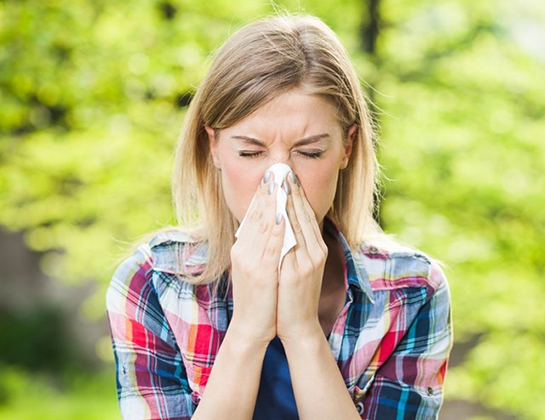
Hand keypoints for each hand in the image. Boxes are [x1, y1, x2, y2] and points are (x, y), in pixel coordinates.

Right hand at [228, 171, 284, 345]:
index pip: (254, 215)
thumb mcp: (258, 268)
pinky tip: (281, 213)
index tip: (272, 175)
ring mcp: (250, 261)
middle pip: (257, 215)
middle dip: (268, 191)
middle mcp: (243, 251)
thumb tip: (272, 227)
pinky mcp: (260, 273)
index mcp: (243, 248)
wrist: (252, 327)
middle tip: (276, 169)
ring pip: (262, 225)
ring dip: (272, 202)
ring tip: (279, 182)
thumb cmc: (260, 299)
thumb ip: (262, 247)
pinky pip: (270, 245)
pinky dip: (275, 227)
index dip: (263, 194)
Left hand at [276, 171, 327, 343]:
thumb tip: (282, 222)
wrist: (298, 325)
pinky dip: (285, 224)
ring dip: (287, 201)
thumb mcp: (296, 266)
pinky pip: (291, 242)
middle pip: (303, 214)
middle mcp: (315, 251)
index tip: (285, 174)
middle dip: (292, 190)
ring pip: (298, 224)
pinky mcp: (299, 271)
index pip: (305, 214)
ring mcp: (309, 261)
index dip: (296, 193)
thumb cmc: (293, 296)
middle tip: (282, 168)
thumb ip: (293, 245)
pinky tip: (276, 211)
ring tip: (278, 181)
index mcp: (315, 249)